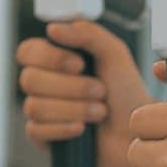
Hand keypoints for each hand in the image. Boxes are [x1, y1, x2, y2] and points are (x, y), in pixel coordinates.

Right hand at [16, 20, 150, 166]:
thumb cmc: (127, 95)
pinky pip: (36, 131)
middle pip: (29, 79)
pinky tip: (83, 129)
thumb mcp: (114, 54)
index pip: (28, 51)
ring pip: (34, 106)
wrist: (138, 132)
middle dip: (70, 87)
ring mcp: (42, 112)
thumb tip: (53, 28)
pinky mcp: (43, 138)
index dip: (49, 57)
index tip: (80, 64)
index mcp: (55, 60)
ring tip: (100, 112)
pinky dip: (64, 128)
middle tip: (100, 91)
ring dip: (74, 108)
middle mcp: (44, 85)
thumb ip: (88, 33)